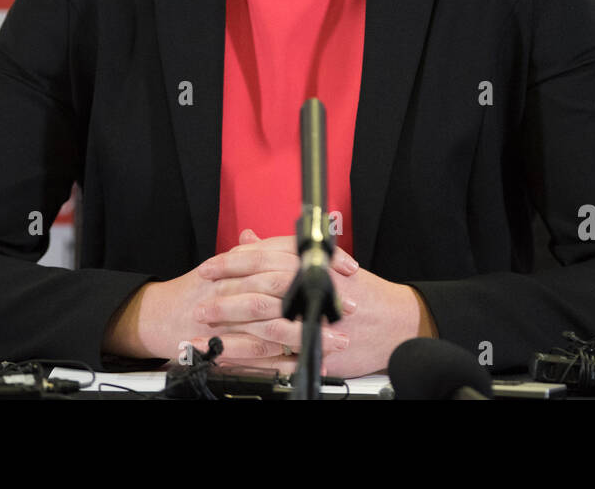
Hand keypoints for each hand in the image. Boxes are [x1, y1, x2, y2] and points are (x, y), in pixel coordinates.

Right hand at [105, 229, 357, 367]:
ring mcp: (230, 320)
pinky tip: (307, 363)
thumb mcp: (230, 265)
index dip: (318, 262)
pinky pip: (259, 358)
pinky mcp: (226, 347)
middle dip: (320, 299)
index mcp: (240, 265)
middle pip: (284, 289)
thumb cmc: (197, 290)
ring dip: (309, 334)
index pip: (286, 256)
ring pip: (274, 327)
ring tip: (337, 340)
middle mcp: (235, 289)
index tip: (346, 269)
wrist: (158, 315)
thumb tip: (295, 241)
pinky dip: (285, 362)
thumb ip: (260, 254)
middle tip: (349, 306)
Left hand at [201, 231, 431, 378]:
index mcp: (308, 261)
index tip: (208, 268)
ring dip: (231, 326)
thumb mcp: (322, 261)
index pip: (260, 257)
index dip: (230, 263)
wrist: (393, 321)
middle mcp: (308, 284)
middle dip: (224, 296)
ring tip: (206, 333)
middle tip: (201, 302)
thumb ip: (282, 249)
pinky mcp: (312, 342)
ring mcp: (310, 314)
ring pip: (261, 318)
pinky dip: (249, 354)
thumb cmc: (360, 291)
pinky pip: (274, 350)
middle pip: (256, 287)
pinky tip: (229, 357)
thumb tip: (250, 236)